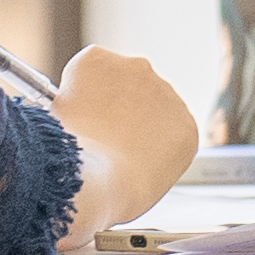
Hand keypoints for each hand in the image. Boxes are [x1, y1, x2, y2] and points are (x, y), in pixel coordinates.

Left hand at [51, 46, 198, 248]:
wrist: (95, 181)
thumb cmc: (115, 194)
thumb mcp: (147, 184)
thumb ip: (144, 159)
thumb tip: (118, 155)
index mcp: (185, 130)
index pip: (157, 122)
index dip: (131, 132)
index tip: (114, 143)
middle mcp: (167, 94)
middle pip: (137, 96)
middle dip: (115, 109)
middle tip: (93, 135)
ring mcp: (136, 73)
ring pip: (111, 78)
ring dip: (96, 95)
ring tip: (79, 126)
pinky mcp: (101, 60)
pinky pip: (84, 68)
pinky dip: (73, 82)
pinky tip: (69, 109)